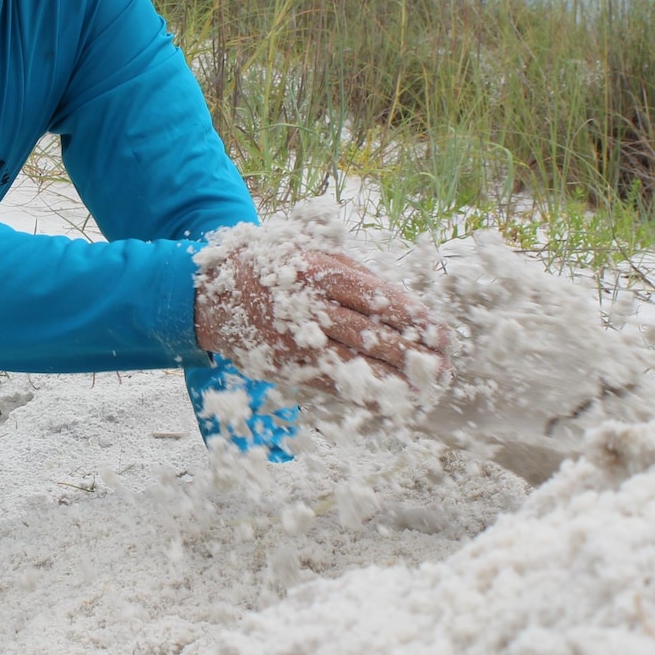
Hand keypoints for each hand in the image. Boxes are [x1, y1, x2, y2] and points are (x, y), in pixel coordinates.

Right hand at [194, 246, 452, 395]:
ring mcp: (294, 340)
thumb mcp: (309, 252)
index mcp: (316, 270)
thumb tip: (399, 302)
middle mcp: (305, 306)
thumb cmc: (272, 267)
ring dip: (392, 379)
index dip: (410, 317)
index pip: (373, 296)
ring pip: (351, 362)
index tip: (440, 332)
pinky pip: (330, 383)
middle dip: (410, 352)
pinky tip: (388, 402)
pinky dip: (360, 394)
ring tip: (426, 389)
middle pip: (367, 333)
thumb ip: (351, 273)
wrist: (210, 294)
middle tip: (444, 366)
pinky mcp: (286, 366)